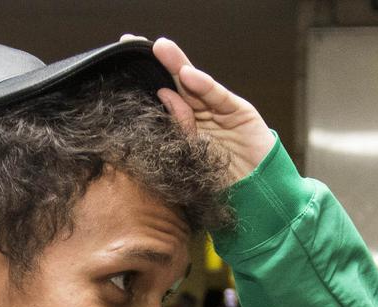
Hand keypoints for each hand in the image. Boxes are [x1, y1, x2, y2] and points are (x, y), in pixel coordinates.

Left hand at [127, 36, 275, 184]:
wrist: (256, 194)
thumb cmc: (220, 184)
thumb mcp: (188, 159)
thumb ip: (177, 128)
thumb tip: (163, 95)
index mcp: (183, 126)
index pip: (161, 98)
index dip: (143, 80)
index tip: (121, 58)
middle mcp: (199, 115)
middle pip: (175, 85)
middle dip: (158, 63)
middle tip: (132, 42)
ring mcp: (219, 111)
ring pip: (195, 85)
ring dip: (178, 66)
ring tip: (162, 50)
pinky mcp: (240, 112)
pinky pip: (219, 98)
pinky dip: (205, 86)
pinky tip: (189, 75)